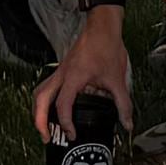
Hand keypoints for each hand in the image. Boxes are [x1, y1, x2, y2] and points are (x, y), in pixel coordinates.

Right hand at [33, 5, 135, 143]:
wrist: (102, 27)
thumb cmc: (107, 47)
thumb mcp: (117, 79)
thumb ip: (123, 104)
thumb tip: (127, 124)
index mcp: (73, 77)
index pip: (62, 105)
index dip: (65, 123)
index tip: (72, 135)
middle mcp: (62, 74)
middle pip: (40, 99)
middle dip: (39, 120)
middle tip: (46, 137)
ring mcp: (60, 71)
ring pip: (39, 92)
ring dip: (38, 110)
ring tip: (45, 126)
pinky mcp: (62, 69)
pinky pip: (46, 86)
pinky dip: (45, 100)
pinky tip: (54, 108)